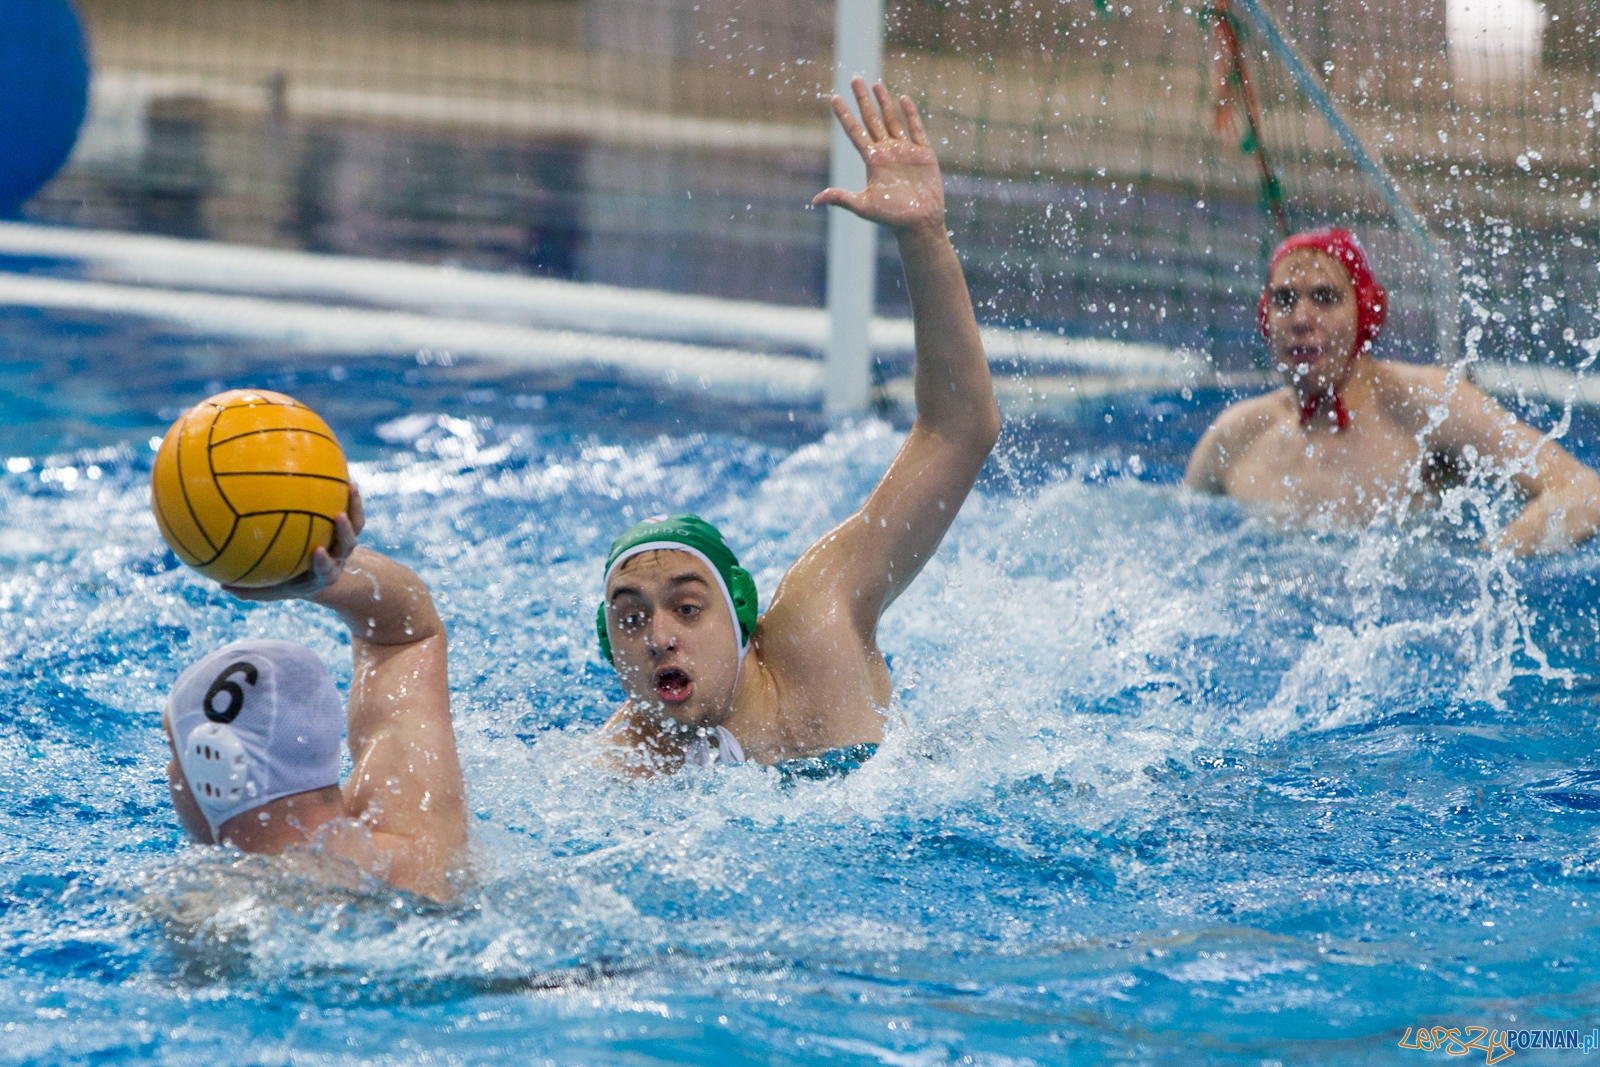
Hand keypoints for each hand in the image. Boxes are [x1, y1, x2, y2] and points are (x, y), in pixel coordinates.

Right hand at [223, 483, 365, 601]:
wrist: (320, 579)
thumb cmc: (289, 583)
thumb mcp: (271, 590)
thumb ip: (250, 590)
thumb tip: (220, 586)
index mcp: (322, 575)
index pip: (326, 570)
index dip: (324, 562)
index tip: (316, 551)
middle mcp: (337, 559)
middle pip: (347, 546)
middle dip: (344, 533)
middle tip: (338, 516)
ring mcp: (345, 543)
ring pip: (356, 526)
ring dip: (354, 507)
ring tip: (350, 486)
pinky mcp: (351, 528)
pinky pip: (355, 511)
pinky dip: (352, 496)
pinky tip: (344, 476)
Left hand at [812, 78, 944, 235]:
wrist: (919, 224)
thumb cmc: (891, 218)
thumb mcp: (863, 206)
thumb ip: (841, 199)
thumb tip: (815, 201)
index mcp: (872, 161)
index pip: (854, 132)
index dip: (844, 115)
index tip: (834, 98)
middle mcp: (886, 152)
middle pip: (871, 119)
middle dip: (862, 99)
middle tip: (854, 78)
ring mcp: (905, 151)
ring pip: (892, 120)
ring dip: (884, 102)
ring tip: (876, 83)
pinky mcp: (923, 154)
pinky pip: (916, 129)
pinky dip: (911, 114)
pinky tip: (903, 99)